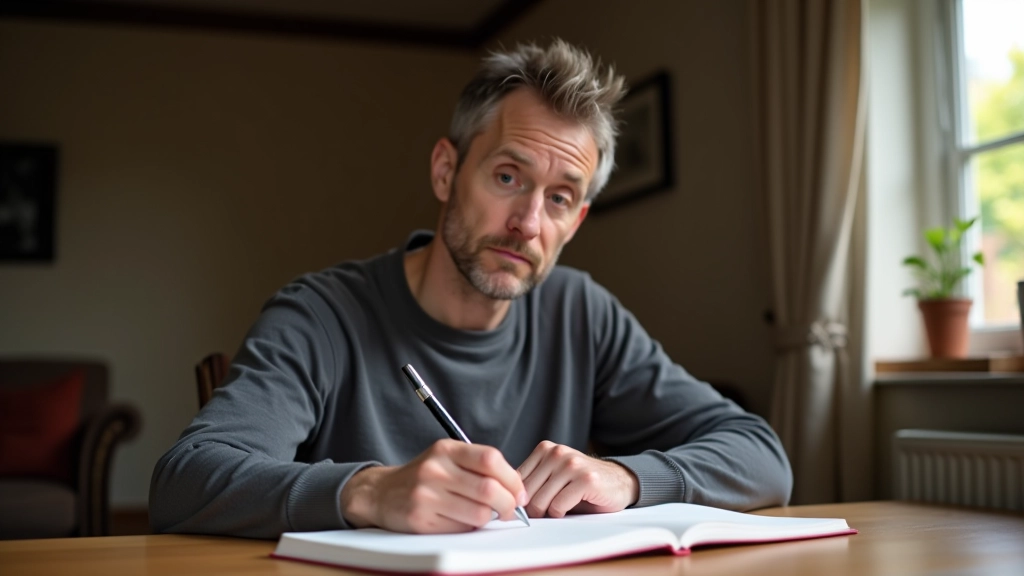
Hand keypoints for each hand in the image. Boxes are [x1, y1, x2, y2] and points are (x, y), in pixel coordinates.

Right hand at [340, 439, 526, 532]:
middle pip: (489, 489)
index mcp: (446, 449)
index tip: (519, 492)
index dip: (513, 478)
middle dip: (508, 504)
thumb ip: (478, 467)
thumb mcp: (446, 458)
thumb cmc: (424, 477)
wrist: (381, 492)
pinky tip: (460, 520)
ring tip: (483, 515)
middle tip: (510, 510)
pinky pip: (460, 529)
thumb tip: (517, 490)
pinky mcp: (420, 519)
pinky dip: (468, 528)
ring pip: (479, 513)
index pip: (490, 459)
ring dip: (489, 518)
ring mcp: (426, 494)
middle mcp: (435, 469)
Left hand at [517, 441, 638, 517]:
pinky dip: (560, 514)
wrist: (620, 482)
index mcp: (545, 449)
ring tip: (559, 509)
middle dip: (532, 509)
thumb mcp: (553, 477)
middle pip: (526, 492)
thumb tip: (506, 501)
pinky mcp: (585, 480)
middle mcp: (557, 453)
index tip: (525, 509)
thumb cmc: (582, 485)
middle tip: (544, 514)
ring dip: (547, 512)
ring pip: (540, 501)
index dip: (519, 499)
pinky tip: (571, 508)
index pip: (516, 480)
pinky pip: (558, 506)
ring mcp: (572, 464)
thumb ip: (532, 482)